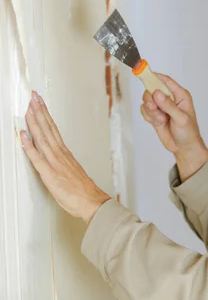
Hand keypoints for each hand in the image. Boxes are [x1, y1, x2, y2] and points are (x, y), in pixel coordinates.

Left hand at [20, 91, 110, 223]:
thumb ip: (62, 161)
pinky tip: (23, 135)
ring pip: (42, 138)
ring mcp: (55, 163)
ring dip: (34, 122)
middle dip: (39, 111)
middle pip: (48, 129)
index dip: (45, 115)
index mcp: (64, 153)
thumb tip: (54, 156)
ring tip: (29, 108)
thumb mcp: (71, 172)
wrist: (91, 202)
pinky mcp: (49, 174)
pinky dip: (29, 146)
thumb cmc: (82, 191)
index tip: (40, 102)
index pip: (53, 129)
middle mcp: (60, 154)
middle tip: (34, 97)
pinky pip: (37, 158)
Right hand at [140, 74, 207, 180]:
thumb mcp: (181, 119)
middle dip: (150, 100)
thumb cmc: (188, 132)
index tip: (143, 75)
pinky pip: (144, 110)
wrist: (183, 147)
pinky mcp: (155, 114)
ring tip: (161, 120)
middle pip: (152, 89)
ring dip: (151, 111)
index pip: (165, 81)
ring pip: (147, 100)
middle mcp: (170, 98)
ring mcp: (161, 106)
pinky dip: (148, 117)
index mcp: (180, 95)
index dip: (154, 77)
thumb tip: (157, 93)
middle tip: (155, 109)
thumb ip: (169, 106)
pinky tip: (158, 123)